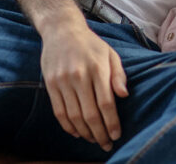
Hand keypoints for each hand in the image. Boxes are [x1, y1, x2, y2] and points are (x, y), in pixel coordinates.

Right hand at [40, 19, 129, 151]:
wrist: (62, 30)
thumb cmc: (91, 44)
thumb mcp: (110, 53)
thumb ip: (119, 75)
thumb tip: (124, 95)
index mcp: (98, 67)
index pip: (106, 103)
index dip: (112, 122)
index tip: (117, 134)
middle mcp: (79, 75)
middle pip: (90, 113)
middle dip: (100, 133)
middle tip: (106, 144)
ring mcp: (63, 81)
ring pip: (74, 116)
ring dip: (85, 132)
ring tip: (94, 139)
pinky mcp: (51, 84)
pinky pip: (59, 111)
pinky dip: (68, 126)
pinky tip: (77, 132)